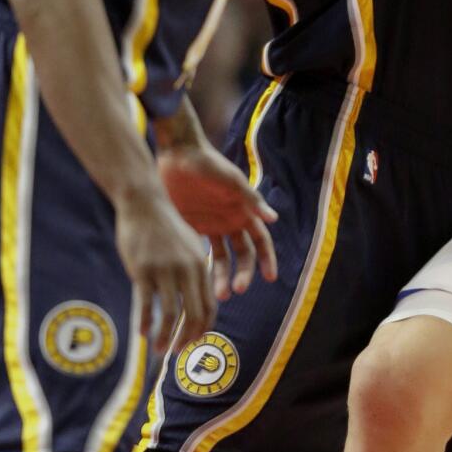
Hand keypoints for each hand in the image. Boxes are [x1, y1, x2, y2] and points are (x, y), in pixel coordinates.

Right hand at [114, 182, 215, 352]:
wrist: (145, 204)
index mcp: (201, 264)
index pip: (209, 305)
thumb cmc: (165, 227)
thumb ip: (194, 271)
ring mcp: (165, 270)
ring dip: (166, 336)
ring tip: (160, 350)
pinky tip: (142, 333)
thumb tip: (195, 299)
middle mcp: (187, 269)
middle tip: (178, 353)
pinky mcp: (143, 270)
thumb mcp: (189, 247)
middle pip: (194, 313)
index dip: (202, 328)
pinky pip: (145, 303)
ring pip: (170, 313)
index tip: (194, 342)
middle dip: (188, 337)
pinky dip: (145, 321)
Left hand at [157, 141, 279, 299]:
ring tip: (216, 295)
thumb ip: (251, 200)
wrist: (177, 156)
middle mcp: (230, 222)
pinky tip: (197, 282)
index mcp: (244, 212)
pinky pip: (199, 252)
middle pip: (243, 255)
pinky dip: (200, 267)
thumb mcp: (231, 180)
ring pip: (221, 259)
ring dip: (221, 277)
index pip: (260, 241)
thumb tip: (273, 219)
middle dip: (243, 274)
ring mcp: (211, 226)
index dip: (267, 259)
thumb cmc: (209, 164)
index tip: (270, 277)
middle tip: (236, 290)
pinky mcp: (190, 228)